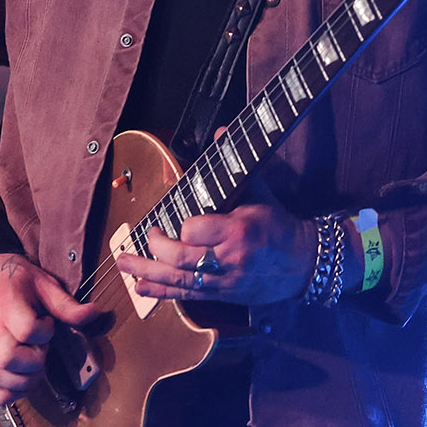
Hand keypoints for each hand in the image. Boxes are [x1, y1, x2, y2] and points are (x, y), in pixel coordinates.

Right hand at [0, 253, 99, 406]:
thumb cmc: (12, 279)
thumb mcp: (43, 283)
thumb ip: (66, 304)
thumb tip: (93, 313)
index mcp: (8, 306)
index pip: (26, 330)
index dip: (44, 333)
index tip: (49, 325)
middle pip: (8, 358)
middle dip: (33, 363)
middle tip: (42, 351)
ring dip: (19, 381)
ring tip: (32, 369)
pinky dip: (1, 393)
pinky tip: (17, 384)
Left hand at [115, 180, 316, 305]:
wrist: (302, 264)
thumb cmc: (278, 226)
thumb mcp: (261, 193)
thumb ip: (235, 165)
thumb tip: (220, 131)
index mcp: (239, 231)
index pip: (197, 231)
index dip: (183, 227)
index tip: (179, 220)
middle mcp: (228, 259)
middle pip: (183, 259)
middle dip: (158, 247)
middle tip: (148, 234)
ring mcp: (223, 281)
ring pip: (179, 280)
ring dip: (147, 271)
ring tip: (124, 261)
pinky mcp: (221, 295)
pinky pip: (186, 295)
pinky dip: (161, 292)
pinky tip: (140, 286)